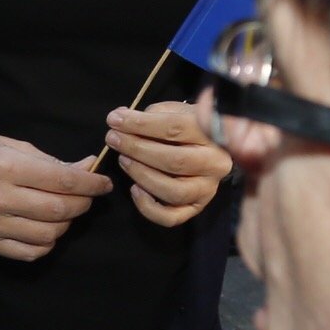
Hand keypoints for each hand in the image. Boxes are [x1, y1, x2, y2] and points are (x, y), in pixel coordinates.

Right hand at [0, 128, 111, 259]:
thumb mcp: (11, 145)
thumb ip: (50, 161)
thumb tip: (87, 170)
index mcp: (5, 166)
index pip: (62, 180)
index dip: (90, 183)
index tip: (104, 183)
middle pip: (58, 210)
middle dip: (83, 203)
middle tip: (88, 196)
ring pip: (48, 234)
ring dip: (67, 223)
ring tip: (65, 210)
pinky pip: (30, 252)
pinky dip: (47, 242)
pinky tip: (46, 227)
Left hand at [104, 99, 229, 225]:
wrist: (216, 144)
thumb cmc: (189, 125)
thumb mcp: (176, 111)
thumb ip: (152, 114)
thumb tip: (122, 119)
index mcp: (213, 134)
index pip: (174, 128)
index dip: (141, 124)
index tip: (115, 119)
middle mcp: (214, 164)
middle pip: (173, 161)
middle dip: (136, 149)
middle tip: (113, 139)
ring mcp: (207, 189)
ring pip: (172, 191)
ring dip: (141, 175)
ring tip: (123, 160)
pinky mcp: (196, 207)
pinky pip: (171, 217)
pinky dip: (149, 208)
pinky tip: (134, 190)